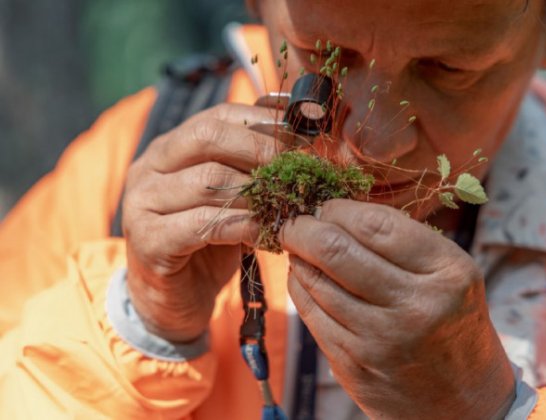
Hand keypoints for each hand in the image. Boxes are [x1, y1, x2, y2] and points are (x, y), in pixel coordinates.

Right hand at [122, 104, 282, 341]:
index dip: (263, 123)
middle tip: (294, 169)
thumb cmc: (207, 243)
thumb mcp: (231, 198)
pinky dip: (241, 226)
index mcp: (169, 148)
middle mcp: (149, 168)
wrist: (172, 299)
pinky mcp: (148, 241)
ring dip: (256, 192)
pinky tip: (264, 233)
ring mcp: (142, 203)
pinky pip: (203, 224)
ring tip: (285, 203)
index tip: (302, 139)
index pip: (218, 116)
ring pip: (208, 181)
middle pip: (208, 137)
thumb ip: (250, 168)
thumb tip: (296, 132)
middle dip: (260, 149)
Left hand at [280, 199, 514, 418]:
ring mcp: (380, 338)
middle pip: (335, 250)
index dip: (338, 209)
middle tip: (295, 222)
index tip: (325, 206)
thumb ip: (400, 240)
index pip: (375, 224)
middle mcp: (415, 306)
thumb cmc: (451, 321)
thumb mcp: (449, 272)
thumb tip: (334, 210)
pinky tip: (304, 277)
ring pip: (315, 281)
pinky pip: (310, 313)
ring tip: (299, 248)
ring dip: (297, 257)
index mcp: (447, 272)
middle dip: (303, 228)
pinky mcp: (353, 363)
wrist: (462, 399)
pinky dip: (300, 287)